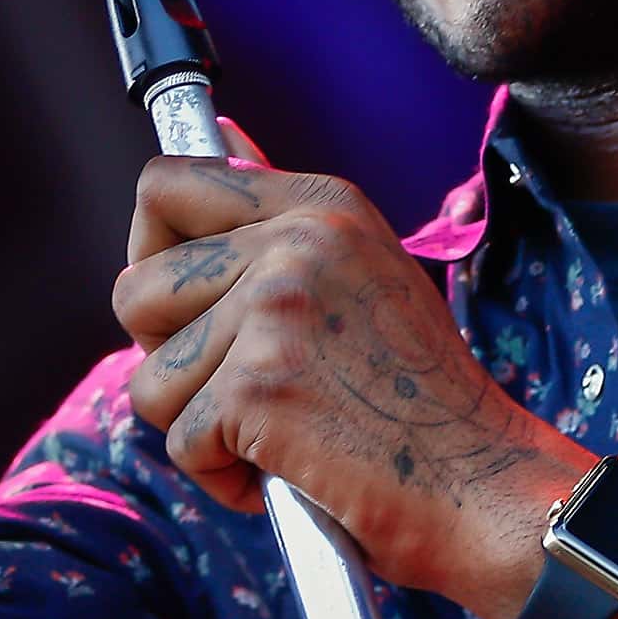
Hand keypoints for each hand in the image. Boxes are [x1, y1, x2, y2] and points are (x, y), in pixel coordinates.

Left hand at [111, 125, 585, 614]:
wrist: (483, 487)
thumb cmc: (421, 399)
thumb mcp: (360, 272)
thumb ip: (281, 215)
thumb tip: (221, 130)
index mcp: (322, 204)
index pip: (166, 185)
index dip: (152, 250)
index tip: (182, 300)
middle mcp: (298, 242)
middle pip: (134, 288)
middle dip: (168, 355)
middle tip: (244, 385)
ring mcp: (276, 310)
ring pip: (148, 379)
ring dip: (199, 426)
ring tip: (280, 431)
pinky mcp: (258, 387)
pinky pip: (179, 442)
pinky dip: (223, 477)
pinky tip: (290, 470)